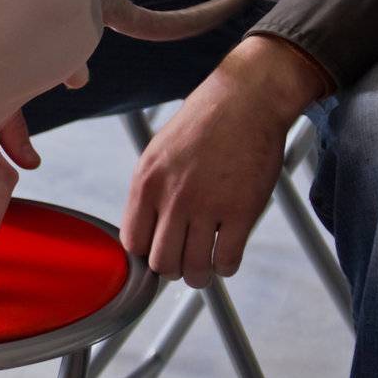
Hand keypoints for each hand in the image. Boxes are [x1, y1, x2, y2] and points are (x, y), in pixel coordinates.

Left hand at [123, 35, 326, 286]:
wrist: (243, 102)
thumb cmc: (201, 126)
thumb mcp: (157, 153)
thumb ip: (149, 191)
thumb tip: (143, 230)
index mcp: (146, 183)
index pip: (133, 243)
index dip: (146, 253)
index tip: (159, 251)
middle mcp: (173, 198)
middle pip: (162, 263)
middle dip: (173, 269)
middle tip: (184, 261)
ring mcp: (208, 206)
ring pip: (194, 269)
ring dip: (199, 275)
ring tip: (205, 267)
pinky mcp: (242, 211)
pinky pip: (228, 259)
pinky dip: (225, 266)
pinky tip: (226, 257)